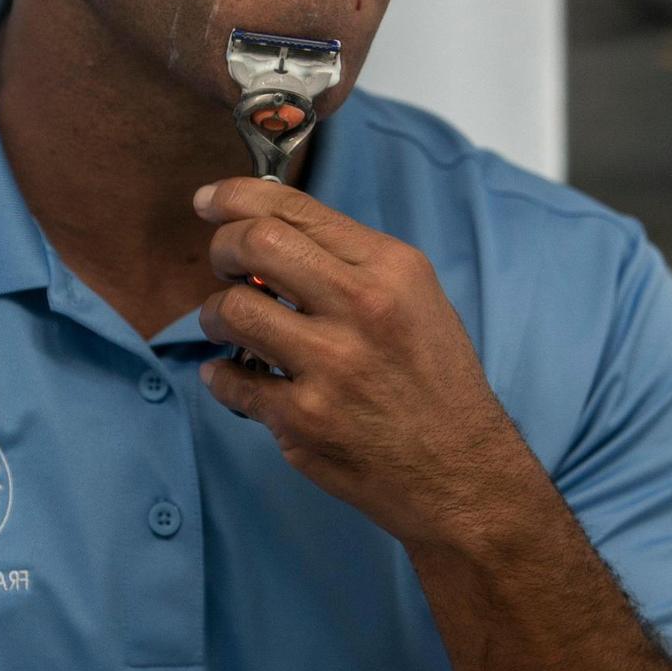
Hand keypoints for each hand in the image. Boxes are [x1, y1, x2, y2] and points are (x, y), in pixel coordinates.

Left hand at [194, 177, 517, 548]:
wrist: (462, 473)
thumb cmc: (435, 380)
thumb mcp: (415, 297)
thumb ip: (350, 262)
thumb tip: (271, 229)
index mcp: (390, 268)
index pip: (293, 208)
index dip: (235, 197)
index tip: (209, 202)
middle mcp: (362, 307)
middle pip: (254, 244)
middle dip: (222, 248)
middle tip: (223, 265)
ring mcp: (330, 365)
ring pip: (231, 309)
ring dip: (214, 313)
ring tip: (229, 326)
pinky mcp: (302, 420)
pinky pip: (230, 381)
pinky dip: (222, 376)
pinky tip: (238, 378)